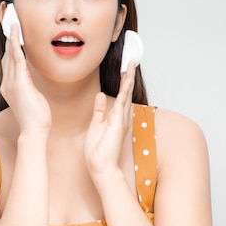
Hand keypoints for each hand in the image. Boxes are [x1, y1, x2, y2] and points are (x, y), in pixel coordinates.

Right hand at [0, 24, 50, 135]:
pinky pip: (17, 58)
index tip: (12, 36)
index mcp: (9, 87)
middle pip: (7, 56)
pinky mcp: (19, 82)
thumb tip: (29, 77)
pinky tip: (17, 34)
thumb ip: (28, 85)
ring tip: (13, 24)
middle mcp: (7, 83)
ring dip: (12, 38)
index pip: (9, 63)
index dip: (10, 48)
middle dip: (9, 39)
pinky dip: (16, 44)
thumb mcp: (31, 97)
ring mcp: (12, 82)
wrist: (34, 129)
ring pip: (10, 54)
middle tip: (11, 23)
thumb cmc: (36, 117)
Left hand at [83, 61, 135, 177]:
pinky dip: (125, 88)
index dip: (123, 81)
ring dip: (128, 77)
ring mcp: (121, 118)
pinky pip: (122, 100)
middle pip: (126, 91)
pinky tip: (127, 77)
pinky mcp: (118, 121)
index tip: (124, 68)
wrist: (100, 166)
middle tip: (130, 59)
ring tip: (130, 62)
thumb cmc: (97, 150)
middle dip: (128, 75)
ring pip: (126, 92)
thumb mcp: (95, 125)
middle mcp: (122, 116)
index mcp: (116, 117)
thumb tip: (99, 95)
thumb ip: (99, 110)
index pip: (121, 95)